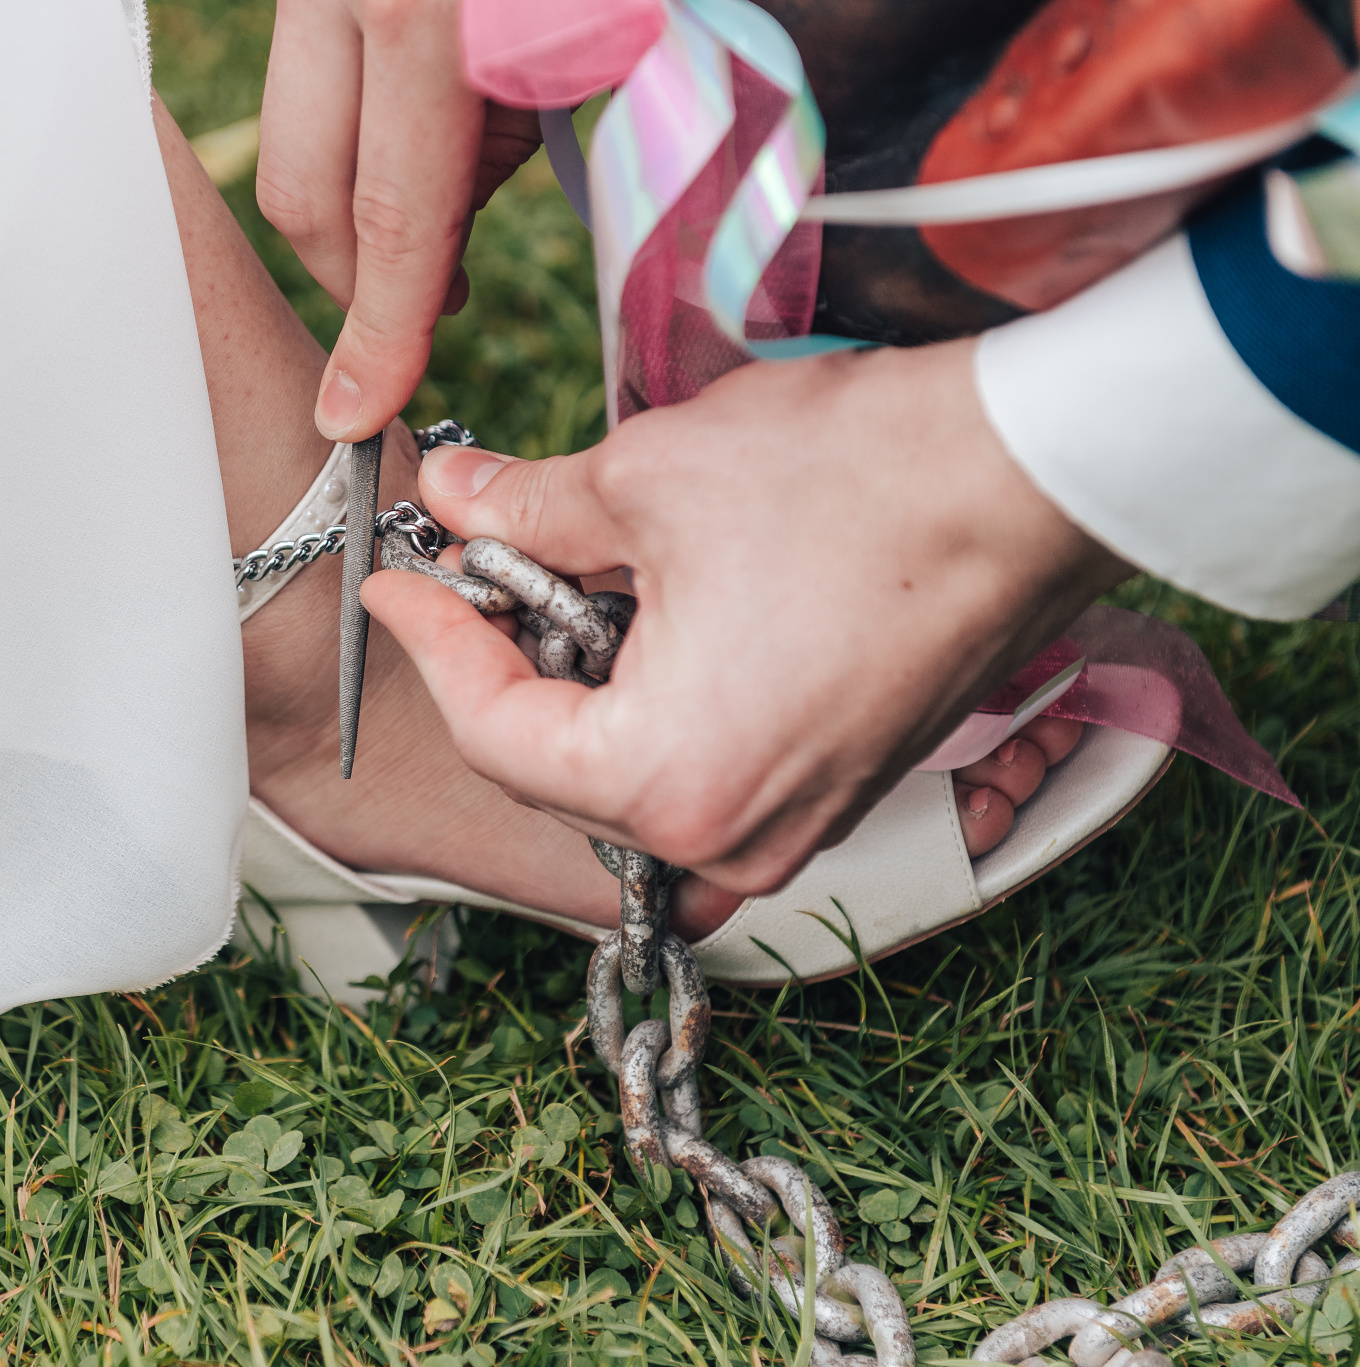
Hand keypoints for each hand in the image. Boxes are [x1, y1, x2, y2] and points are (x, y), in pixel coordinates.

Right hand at [257, 0, 542, 442]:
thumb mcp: (601, 44)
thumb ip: (517, 149)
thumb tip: (438, 264)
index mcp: (420, 17)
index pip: (391, 219)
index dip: (380, 333)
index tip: (356, 410)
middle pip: (301, 194)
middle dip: (352, 283)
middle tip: (414, 314)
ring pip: (292, 139)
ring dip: (352, 205)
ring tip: (441, 216)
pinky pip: (310, 79)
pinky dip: (358, 129)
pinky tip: (430, 131)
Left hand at [360, 339, 1132, 894]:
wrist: (1034, 474)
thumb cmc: (857, 479)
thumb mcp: (647, 480)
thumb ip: (526, 511)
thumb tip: (454, 501)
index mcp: (671, 783)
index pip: (493, 735)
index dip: (432, 646)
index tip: (398, 580)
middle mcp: (733, 840)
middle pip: (554, 770)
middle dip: (500, 668)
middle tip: (469, 570)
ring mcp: (796, 826)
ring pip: (626, 776)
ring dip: (576, 686)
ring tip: (553, 583)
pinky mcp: (837, 791)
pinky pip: (703, 770)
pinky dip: (652, 702)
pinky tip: (640, 613)